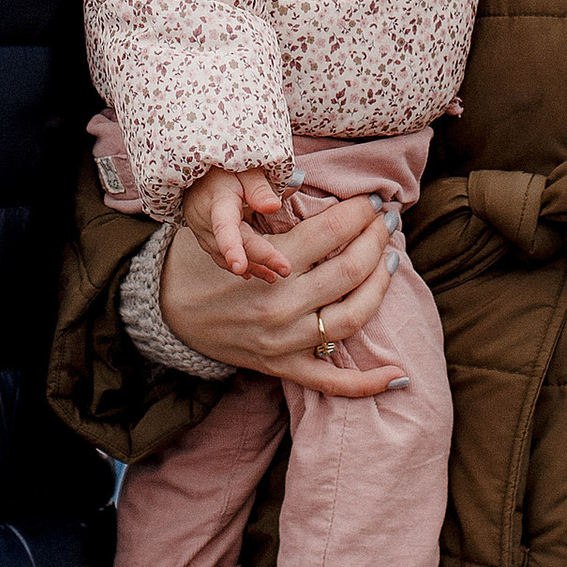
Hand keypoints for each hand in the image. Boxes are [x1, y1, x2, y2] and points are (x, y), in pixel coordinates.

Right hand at [162, 195, 400, 393]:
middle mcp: (281, 305)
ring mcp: (285, 341)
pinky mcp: (284, 367)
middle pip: (350, 270)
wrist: (169, 313)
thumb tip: (310, 184)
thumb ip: (269, 211)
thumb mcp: (229, 229)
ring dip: (381, 287)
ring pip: (352, 316)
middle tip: (388, 222)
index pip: (332, 232)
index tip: (375, 201)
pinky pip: (332, 381)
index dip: (361, 212)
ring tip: (390, 260)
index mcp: (269, 265)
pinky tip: (397, 374)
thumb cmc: (201, 263)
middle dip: (377, 240)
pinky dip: (367, 382)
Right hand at [178, 166, 290, 280]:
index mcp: (218, 202)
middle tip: (285, 270)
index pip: (224, 227)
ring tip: (274, 276)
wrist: (195, 174)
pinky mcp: (205, 238)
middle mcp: (206, 221)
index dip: (232, 248)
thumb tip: (274, 207)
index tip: (240, 267)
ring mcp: (203, 232)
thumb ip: (259, 188)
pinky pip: (221, 255)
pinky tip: (254, 273)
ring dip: (252, 266)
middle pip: (236, 243)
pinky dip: (239, 264)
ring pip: (227, 255)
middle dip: (260, 259)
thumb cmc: (224, 169)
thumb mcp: (244, 170)